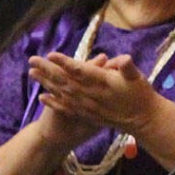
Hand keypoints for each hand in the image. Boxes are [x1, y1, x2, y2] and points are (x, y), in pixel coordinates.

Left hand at [29, 51, 160, 134]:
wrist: (142, 120)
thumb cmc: (141, 95)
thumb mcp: (138, 79)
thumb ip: (128, 69)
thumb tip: (124, 59)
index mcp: (103, 82)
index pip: (81, 70)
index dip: (65, 63)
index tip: (50, 54)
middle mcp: (91, 94)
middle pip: (65, 80)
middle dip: (48, 70)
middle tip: (32, 60)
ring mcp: (87, 106)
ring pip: (62, 93)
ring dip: (46, 83)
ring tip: (32, 74)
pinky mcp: (86, 114)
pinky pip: (66, 108)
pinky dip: (53, 102)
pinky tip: (42, 97)